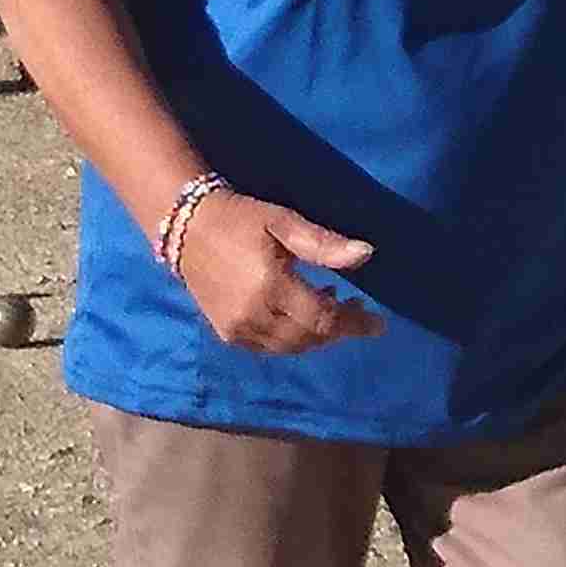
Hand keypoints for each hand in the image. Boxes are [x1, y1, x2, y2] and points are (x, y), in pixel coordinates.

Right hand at [172, 189, 385, 355]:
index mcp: (271, 286)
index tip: (378, 323)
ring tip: (330, 306)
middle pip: (310, 338)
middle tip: (357, 308)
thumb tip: (366, 254)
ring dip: (316, 335)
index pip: (324, 318)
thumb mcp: (283, 222)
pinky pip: (269, 348)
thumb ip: (323, 244)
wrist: (186, 228)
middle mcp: (253, 316)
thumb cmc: (240, 218)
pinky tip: (299, 316)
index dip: (354, 323)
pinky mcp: (227, 334)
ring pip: (290, 348)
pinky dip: (292, 339)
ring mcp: (237, 329)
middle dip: (339, 329)